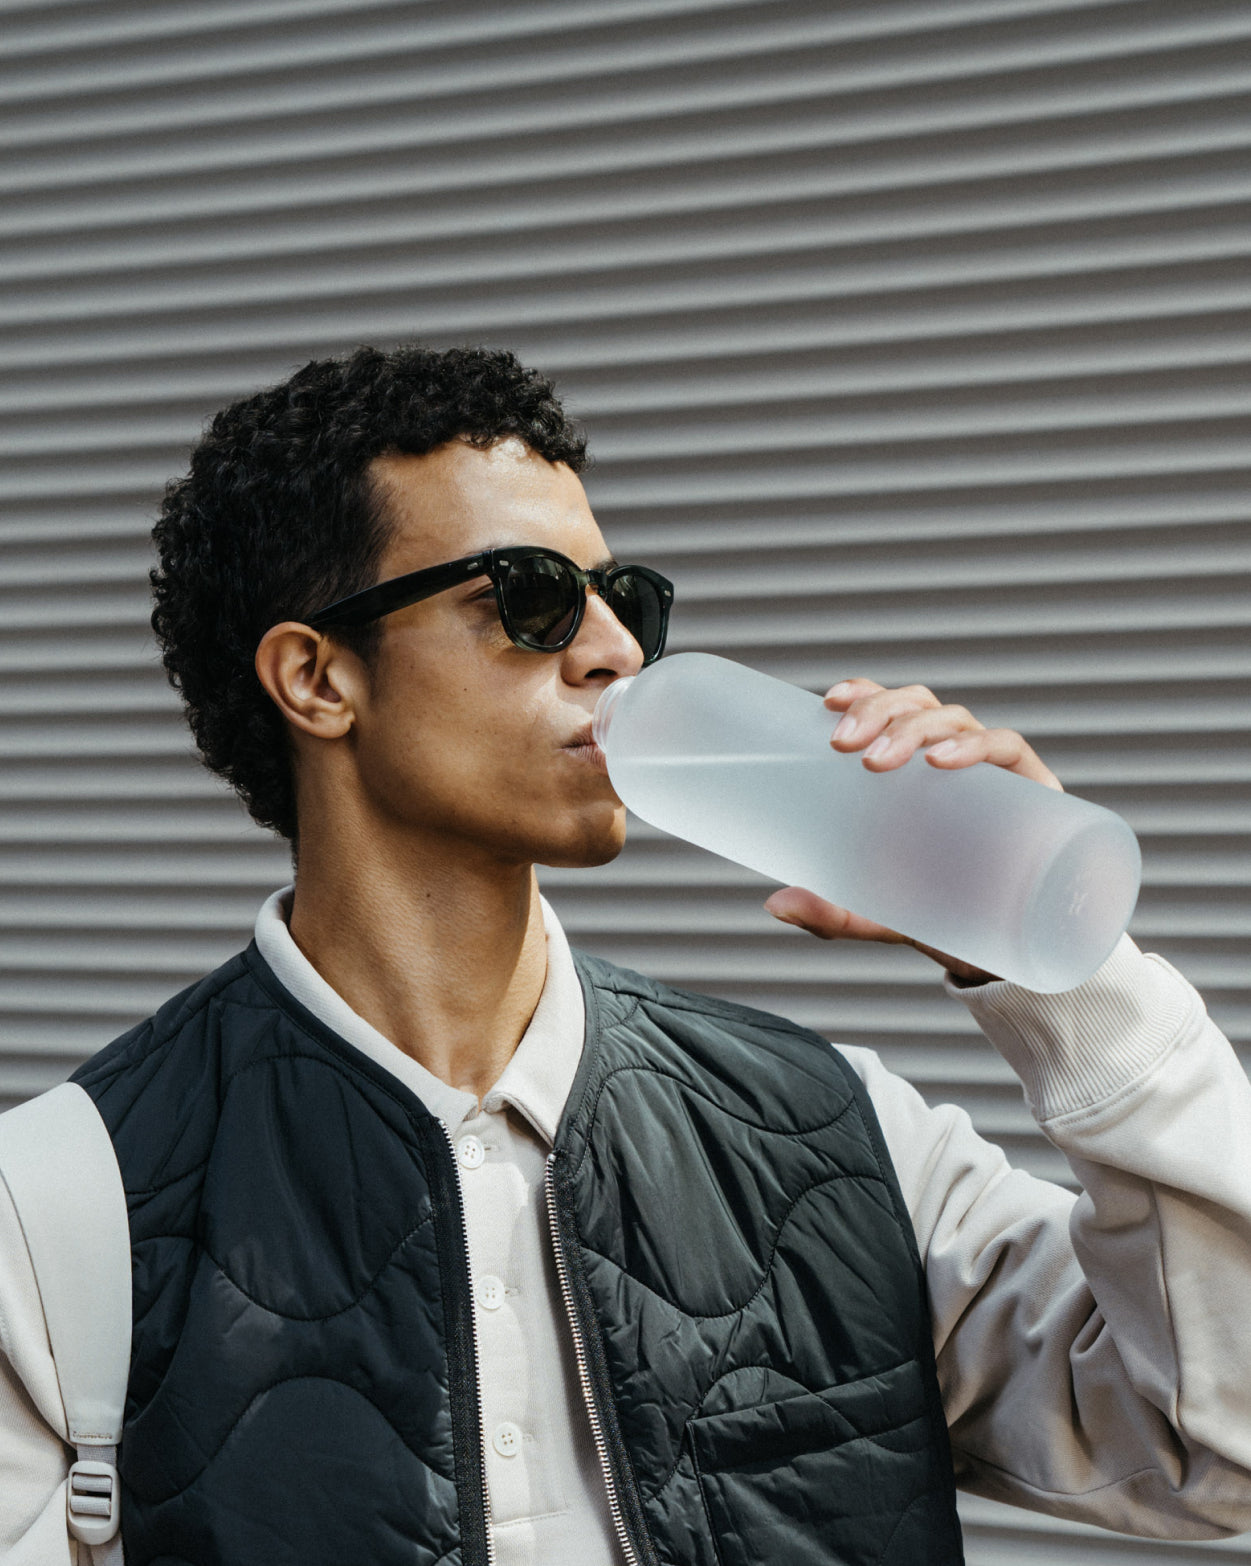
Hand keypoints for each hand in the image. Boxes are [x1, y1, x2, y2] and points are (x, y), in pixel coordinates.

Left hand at [763, 677, 1063, 983]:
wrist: (1009, 953)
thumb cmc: (943, 918)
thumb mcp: (879, 915)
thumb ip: (832, 911)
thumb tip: (776, 904)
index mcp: (917, 773)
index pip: (892, 711)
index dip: (865, 693)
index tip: (829, 702)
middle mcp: (956, 761)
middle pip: (918, 706)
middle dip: (879, 711)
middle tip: (842, 744)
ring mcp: (995, 774)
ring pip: (955, 719)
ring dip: (913, 728)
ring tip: (879, 761)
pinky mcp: (1035, 794)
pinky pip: (1009, 749)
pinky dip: (976, 745)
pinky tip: (941, 761)